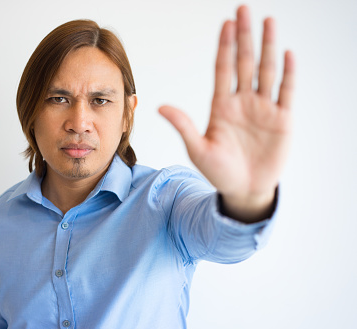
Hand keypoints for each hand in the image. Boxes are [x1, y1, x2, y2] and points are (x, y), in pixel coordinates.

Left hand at [159, 5, 294, 220]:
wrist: (244, 191)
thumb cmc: (219, 172)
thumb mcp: (198, 149)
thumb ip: (183, 125)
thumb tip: (160, 106)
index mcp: (221, 106)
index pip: (223, 69)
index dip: (224, 46)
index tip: (225, 23)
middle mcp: (242, 102)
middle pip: (245, 62)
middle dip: (244, 37)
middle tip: (244, 10)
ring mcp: (263, 109)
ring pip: (266, 71)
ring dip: (267, 47)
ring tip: (268, 22)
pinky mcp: (281, 120)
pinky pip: (285, 92)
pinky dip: (287, 74)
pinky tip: (287, 54)